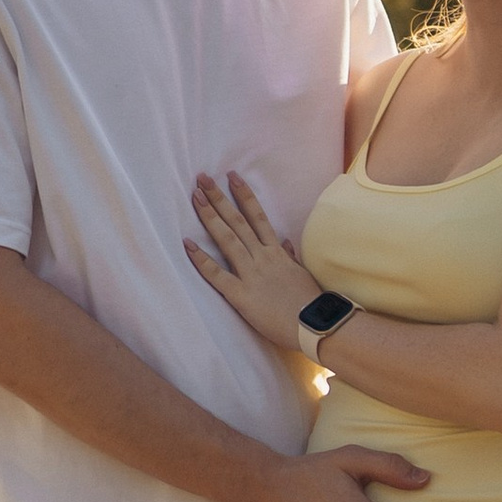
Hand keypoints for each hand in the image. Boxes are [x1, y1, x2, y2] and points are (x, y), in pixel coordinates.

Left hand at [186, 171, 317, 349]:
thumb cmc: (309, 302)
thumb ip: (290, 256)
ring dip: (210, 217)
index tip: (232, 176)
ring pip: (227, 239)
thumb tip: (284, 241)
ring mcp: (251, 273)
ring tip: (195, 197)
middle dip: (219, 198)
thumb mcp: (301, 273)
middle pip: (237, 222)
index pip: (258, 216)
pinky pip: (217, 275)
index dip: (244, 195)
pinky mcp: (241, 295)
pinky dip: (201, 260)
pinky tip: (187, 245)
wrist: (314, 325)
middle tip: (202, 179)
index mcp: (276, 252)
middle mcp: (262, 257)